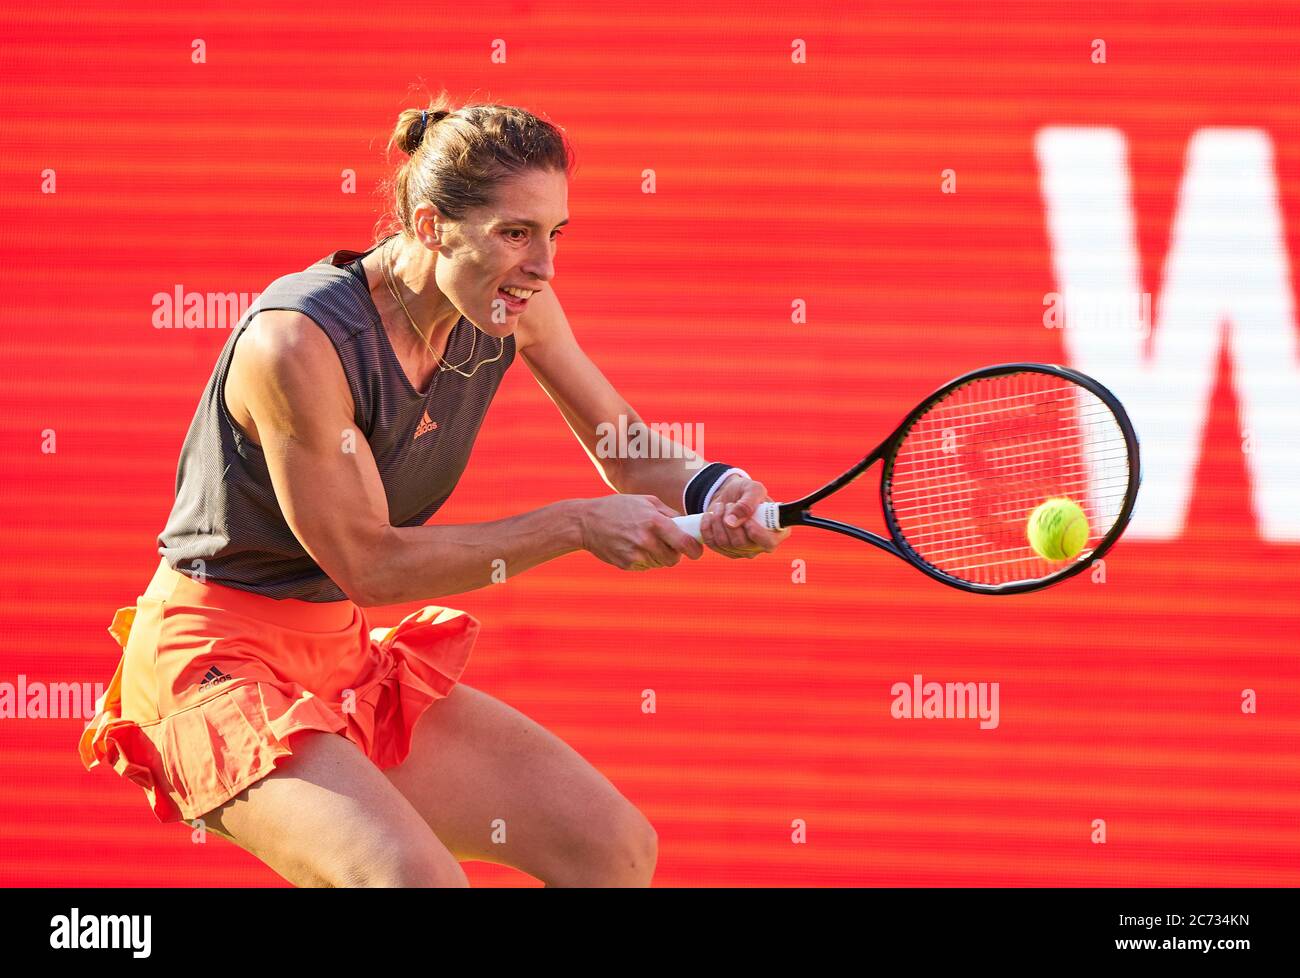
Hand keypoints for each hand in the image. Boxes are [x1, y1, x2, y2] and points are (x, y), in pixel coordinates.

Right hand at [578, 495, 704, 570]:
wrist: (586, 522)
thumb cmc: (619, 507)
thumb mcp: (646, 501)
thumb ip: (669, 513)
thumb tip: (688, 525)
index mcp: (654, 521)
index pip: (684, 543)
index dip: (695, 550)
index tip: (697, 551)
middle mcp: (646, 540)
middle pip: (674, 559)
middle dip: (674, 553)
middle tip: (667, 544)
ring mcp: (635, 554)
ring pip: (660, 564)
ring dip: (658, 556)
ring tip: (644, 542)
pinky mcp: (626, 564)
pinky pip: (645, 567)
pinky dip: (644, 560)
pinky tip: (632, 547)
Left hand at [699, 476, 790, 558]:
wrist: (730, 495)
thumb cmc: (746, 492)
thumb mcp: (752, 489)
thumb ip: (748, 502)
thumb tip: (732, 522)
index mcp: (776, 531)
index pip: (769, 543)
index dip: (756, 533)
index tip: (747, 519)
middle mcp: (761, 545)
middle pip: (742, 544)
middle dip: (730, 520)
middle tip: (730, 504)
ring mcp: (743, 550)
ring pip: (725, 543)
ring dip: (718, 521)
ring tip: (721, 506)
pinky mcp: (726, 550)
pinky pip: (712, 543)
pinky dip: (707, 527)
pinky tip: (709, 515)